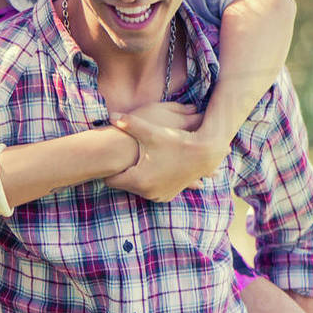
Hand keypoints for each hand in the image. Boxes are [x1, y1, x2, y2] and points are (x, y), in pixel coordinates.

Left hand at [104, 103, 222, 201]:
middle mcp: (147, 192)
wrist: (205, 153)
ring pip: (137, 187)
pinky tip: (147, 168)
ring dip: (136, 176)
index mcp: (139, 180)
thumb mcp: (152, 132)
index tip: (107, 159)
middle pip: (123, 184)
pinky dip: (149, 180)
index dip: (109, 169)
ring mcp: (158, 196)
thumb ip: (130, 124)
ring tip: (133, 162)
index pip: (110, 180)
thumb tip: (110, 116)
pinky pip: (150, 189)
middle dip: (122, 172)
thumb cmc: (177, 141)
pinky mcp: (167, 196)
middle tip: (118, 159)